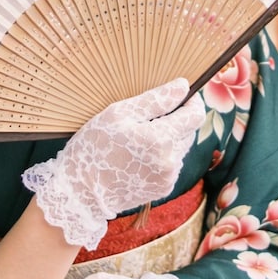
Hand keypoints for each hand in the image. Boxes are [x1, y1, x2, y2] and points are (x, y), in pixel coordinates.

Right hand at [21, 77, 202, 251]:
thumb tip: (184, 86)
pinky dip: (161, 156)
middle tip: (148, 118)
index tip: (184, 95)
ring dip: (168, 139)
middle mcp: (170, 161)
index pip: (196, 115)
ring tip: (139, 139)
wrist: (82, 192)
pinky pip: (171, 164)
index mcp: (161, 139)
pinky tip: (139, 156)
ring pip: (180, 148)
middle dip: (175, 120)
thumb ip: (156, 99)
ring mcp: (168, 177)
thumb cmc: (95, 147)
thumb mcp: (119, 114)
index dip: (192, 101)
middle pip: (188, 131)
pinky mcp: (163, 189)